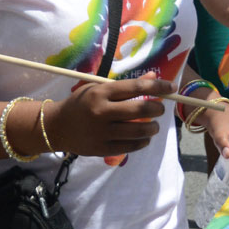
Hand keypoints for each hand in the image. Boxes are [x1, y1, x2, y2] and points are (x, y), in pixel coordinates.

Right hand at [45, 74, 171, 157]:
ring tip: (153, 125)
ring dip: (153, 127)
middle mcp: (102, 112)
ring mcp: (102, 132)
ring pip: (139, 130)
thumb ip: (127, 85)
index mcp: (101, 92)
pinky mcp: (103, 149)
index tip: (171, 87)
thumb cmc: (80, 103)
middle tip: (160, 109)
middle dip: (158, 108)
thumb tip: (153, 79)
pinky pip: (131, 146)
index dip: (158, 87)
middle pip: (141, 110)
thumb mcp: (99, 88)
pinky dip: (143, 141)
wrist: (57, 126)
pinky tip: (143, 137)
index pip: (136, 87)